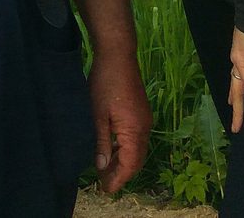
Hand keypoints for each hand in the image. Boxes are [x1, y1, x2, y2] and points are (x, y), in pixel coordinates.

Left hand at [88, 49, 150, 192]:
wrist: (118, 54)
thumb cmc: (105, 83)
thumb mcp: (98, 115)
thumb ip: (102, 142)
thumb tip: (102, 166)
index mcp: (135, 131)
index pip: (130, 165)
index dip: (118, 179)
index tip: (105, 189)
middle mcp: (144, 127)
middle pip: (136, 160)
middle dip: (121, 173)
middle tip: (102, 182)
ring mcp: (144, 119)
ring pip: (137, 149)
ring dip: (123, 160)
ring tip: (104, 168)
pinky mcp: (141, 112)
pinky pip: (136, 138)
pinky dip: (125, 148)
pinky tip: (111, 148)